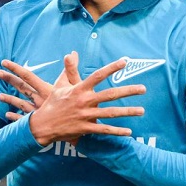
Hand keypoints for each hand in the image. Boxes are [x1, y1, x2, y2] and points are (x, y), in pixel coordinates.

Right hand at [0, 51, 144, 145]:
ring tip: (142, 110)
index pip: (98, 75)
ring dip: (128, 112)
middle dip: (128, 91)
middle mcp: (84, 101)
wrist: (43, 124)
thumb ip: (69, 69)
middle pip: (110, 94)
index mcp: (79, 89)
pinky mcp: (85, 128)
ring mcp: (86, 116)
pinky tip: (129, 131)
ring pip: (111, 113)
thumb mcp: (60, 85)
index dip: (111, 68)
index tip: (124, 62)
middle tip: (143, 88)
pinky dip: (117, 131)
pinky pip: (104, 130)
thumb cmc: (53, 102)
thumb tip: (72, 53)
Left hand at [0, 51, 80, 121]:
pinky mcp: (40, 123)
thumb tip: (71, 53)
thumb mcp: (77, 85)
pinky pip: (24, 120)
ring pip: (20, 104)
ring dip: (9, 100)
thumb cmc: (81, 105)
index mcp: (46, 90)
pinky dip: (15, 117)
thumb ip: (72, 69)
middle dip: (9, 79)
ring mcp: (38, 112)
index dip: (15, 68)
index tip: (4, 63)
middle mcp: (40, 100)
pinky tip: (7, 115)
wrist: (82, 128)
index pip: (27, 76)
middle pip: (21, 88)